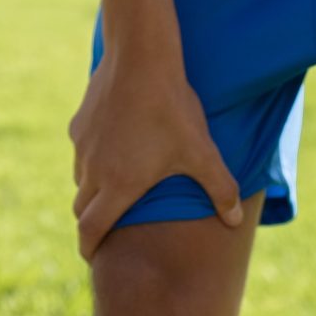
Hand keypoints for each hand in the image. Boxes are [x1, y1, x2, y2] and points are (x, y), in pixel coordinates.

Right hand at [69, 48, 241, 258]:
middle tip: (107, 229)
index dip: (89, 249)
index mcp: (118, 186)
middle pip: (81, 209)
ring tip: (115, 187)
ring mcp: (83, 145)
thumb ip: (220, 189)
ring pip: (80, 180)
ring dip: (92, 190)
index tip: (93, 258)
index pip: (90, 231)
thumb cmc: (171, 108)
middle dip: (91, 223)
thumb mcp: (201, 151)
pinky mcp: (79, 123)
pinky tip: (114, 146)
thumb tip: (236, 219)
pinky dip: (92, 159)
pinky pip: (82, 151)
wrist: (140, 58)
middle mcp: (93, 170)